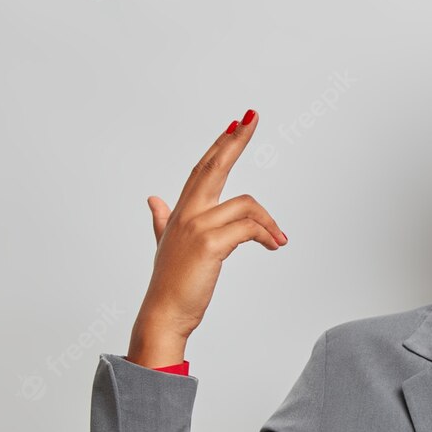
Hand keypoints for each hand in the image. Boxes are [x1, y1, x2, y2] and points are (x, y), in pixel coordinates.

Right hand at [134, 110, 287, 343]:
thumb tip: (153, 199)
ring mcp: (197, 227)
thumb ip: (161, 220)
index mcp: (181, 212)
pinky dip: (266, 234)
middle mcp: (187, 214)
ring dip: (269, 221)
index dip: (219, 146)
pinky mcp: (210, 244)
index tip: (236, 123)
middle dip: (235, 140)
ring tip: (279, 240)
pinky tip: (274, 245)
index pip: (202, 169)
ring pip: (245, 205)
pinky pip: (248, 228)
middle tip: (252, 117)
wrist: (165, 313)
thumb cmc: (172, 283)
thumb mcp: (166, 245)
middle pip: (214, 167)